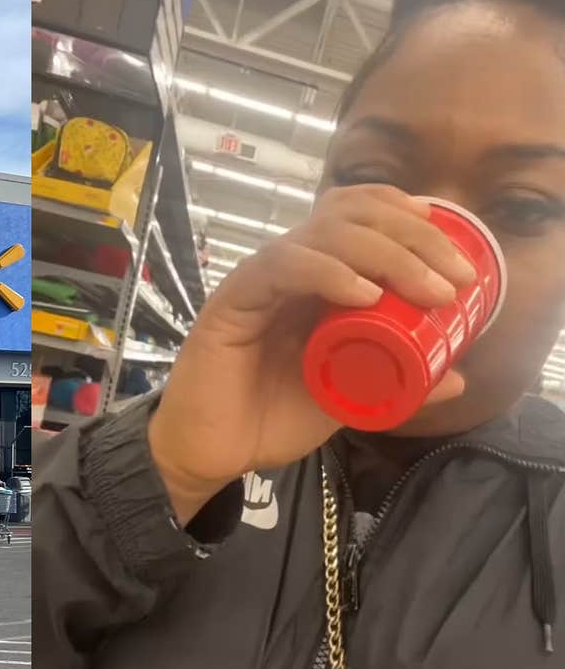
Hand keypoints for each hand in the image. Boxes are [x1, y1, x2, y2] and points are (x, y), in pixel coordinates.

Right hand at [149, 185, 476, 522]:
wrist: (211, 453)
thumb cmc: (270, 419)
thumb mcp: (349, 399)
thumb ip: (396, 383)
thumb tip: (456, 377)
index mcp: (314, 279)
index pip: (357, 216)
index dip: (405, 215)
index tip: (456, 248)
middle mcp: (288, 268)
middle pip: (351, 215)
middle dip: (414, 236)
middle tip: (456, 277)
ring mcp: (260, 280)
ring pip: (324, 233)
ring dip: (386, 253)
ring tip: (427, 289)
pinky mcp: (234, 300)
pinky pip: (282, 267)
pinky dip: (328, 273)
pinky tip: (364, 294)